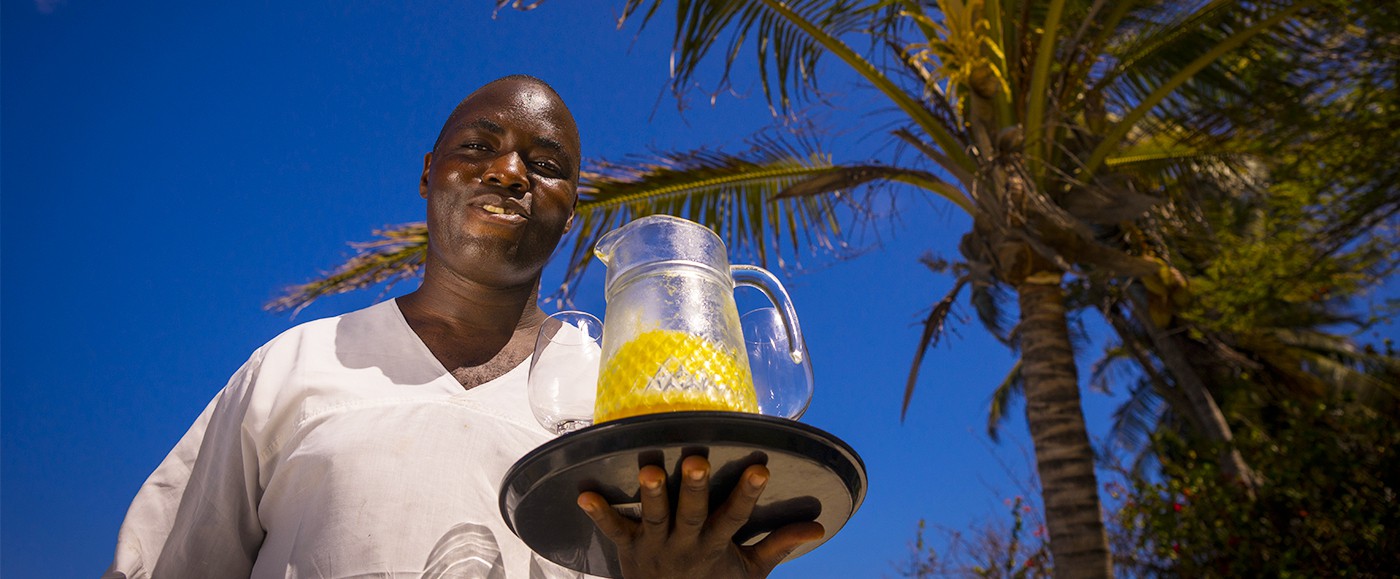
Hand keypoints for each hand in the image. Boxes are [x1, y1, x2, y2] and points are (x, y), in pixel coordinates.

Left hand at [577, 455, 823, 578]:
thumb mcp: (751, 573)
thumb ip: (779, 545)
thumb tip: (819, 527)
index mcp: (715, 547)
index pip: (735, 518)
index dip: (748, 495)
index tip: (762, 468)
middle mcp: (686, 545)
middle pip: (691, 515)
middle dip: (693, 489)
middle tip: (695, 460)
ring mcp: (655, 547)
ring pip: (654, 518)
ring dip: (651, 495)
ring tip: (647, 468)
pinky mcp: (628, 550)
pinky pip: (613, 531)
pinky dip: (599, 514)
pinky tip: (583, 493)